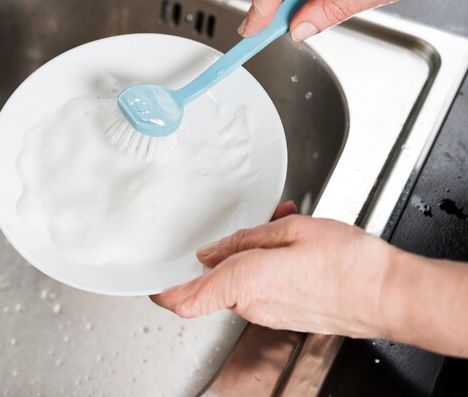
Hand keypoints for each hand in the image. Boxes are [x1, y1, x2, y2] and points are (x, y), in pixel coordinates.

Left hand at [152, 202, 396, 338]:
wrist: (389, 295)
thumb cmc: (348, 263)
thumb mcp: (291, 230)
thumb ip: (245, 240)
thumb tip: (213, 251)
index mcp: (245, 281)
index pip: (187, 298)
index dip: (164, 291)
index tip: (152, 280)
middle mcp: (252, 304)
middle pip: (218, 278)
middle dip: (230, 250)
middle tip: (255, 225)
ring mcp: (268, 313)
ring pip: (242, 280)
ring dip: (254, 254)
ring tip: (284, 229)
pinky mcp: (284, 315)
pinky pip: (263, 289)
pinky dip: (270, 266)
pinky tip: (295, 248)